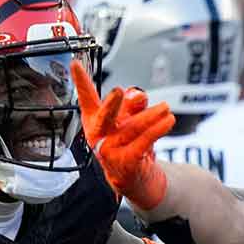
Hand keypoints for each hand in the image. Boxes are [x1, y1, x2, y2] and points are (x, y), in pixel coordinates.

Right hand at [73, 60, 173, 209]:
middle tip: (118, 91)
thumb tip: (137, 94)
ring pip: (132, 127)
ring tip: (166, 108)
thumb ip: (133, 105)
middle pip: (103, 117)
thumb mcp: (130, 120)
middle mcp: (99, 136)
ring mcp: (109, 151)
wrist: (137, 179)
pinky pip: (144, 141)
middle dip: (111, 104)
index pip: (87, 99)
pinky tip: (168, 121)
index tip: (75, 63)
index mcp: (95, 121)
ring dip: (152, 116)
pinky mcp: (125, 162)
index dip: (80, 82)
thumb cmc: (130, 145)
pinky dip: (157, 129)